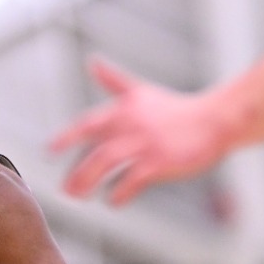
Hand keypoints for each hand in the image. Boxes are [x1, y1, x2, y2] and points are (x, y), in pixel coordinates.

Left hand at [51, 57, 231, 205]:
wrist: (214, 121)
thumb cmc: (176, 109)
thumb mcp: (141, 91)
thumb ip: (114, 80)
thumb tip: (93, 62)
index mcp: (124, 109)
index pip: (87, 124)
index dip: (66, 138)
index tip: (49, 151)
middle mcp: (131, 125)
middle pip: (93, 151)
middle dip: (76, 172)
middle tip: (65, 189)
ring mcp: (145, 145)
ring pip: (106, 165)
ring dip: (89, 183)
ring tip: (80, 196)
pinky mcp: (159, 163)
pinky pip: (130, 182)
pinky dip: (118, 194)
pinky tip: (112, 201)